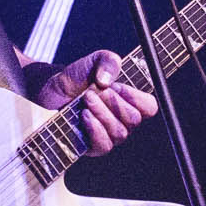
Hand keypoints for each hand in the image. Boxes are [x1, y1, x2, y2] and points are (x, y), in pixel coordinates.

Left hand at [37, 50, 155, 154]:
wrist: (56, 88)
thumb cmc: (80, 75)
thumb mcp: (96, 59)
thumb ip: (108, 61)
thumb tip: (107, 81)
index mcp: (131, 100)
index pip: (150, 107)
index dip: (136, 98)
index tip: (117, 87)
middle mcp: (124, 120)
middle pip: (134, 120)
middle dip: (113, 103)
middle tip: (96, 91)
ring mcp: (110, 134)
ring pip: (119, 133)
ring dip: (101, 113)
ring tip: (85, 99)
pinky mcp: (94, 146)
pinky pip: (104, 145)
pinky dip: (95, 129)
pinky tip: (84, 116)